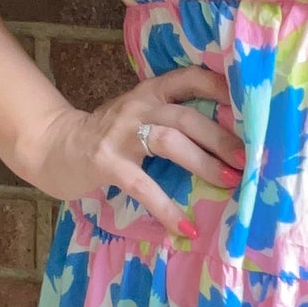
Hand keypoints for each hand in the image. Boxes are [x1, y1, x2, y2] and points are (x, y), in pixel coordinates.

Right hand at [25, 67, 243, 231]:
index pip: (190, 78)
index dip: (222, 88)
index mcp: (150, 93)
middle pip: (187, 116)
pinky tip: (185, 228)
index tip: (252, 106)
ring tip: (229, 181)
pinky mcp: (106, 162)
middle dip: (222, 138)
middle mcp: (138, 106)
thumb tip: (229, 140)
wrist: (55, 146)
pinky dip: (166, 208)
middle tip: (249, 160)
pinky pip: (142, 185)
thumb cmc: (108, 136)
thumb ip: (173, 118)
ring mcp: (120, 133)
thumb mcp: (139, 116)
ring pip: (170, 141)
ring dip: (203, 162)